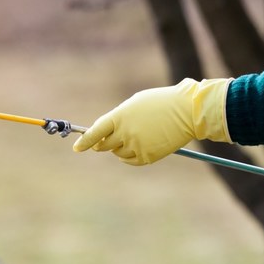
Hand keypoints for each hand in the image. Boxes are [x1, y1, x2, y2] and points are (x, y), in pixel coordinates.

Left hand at [72, 78, 231, 165]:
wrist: (186, 111)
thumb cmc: (160, 103)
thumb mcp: (135, 104)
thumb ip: (119, 118)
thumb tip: (107, 133)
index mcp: (120, 117)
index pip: (96, 132)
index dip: (85, 141)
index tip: (77, 148)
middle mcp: (125, 133)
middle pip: (104, 145)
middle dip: (104, 143)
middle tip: (110, 139)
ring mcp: (135, 146)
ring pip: (118, 153)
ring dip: (120, 147)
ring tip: (137, 135)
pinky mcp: (147, 157)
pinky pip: (130, 161)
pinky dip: (130, 156)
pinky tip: (140, 146)